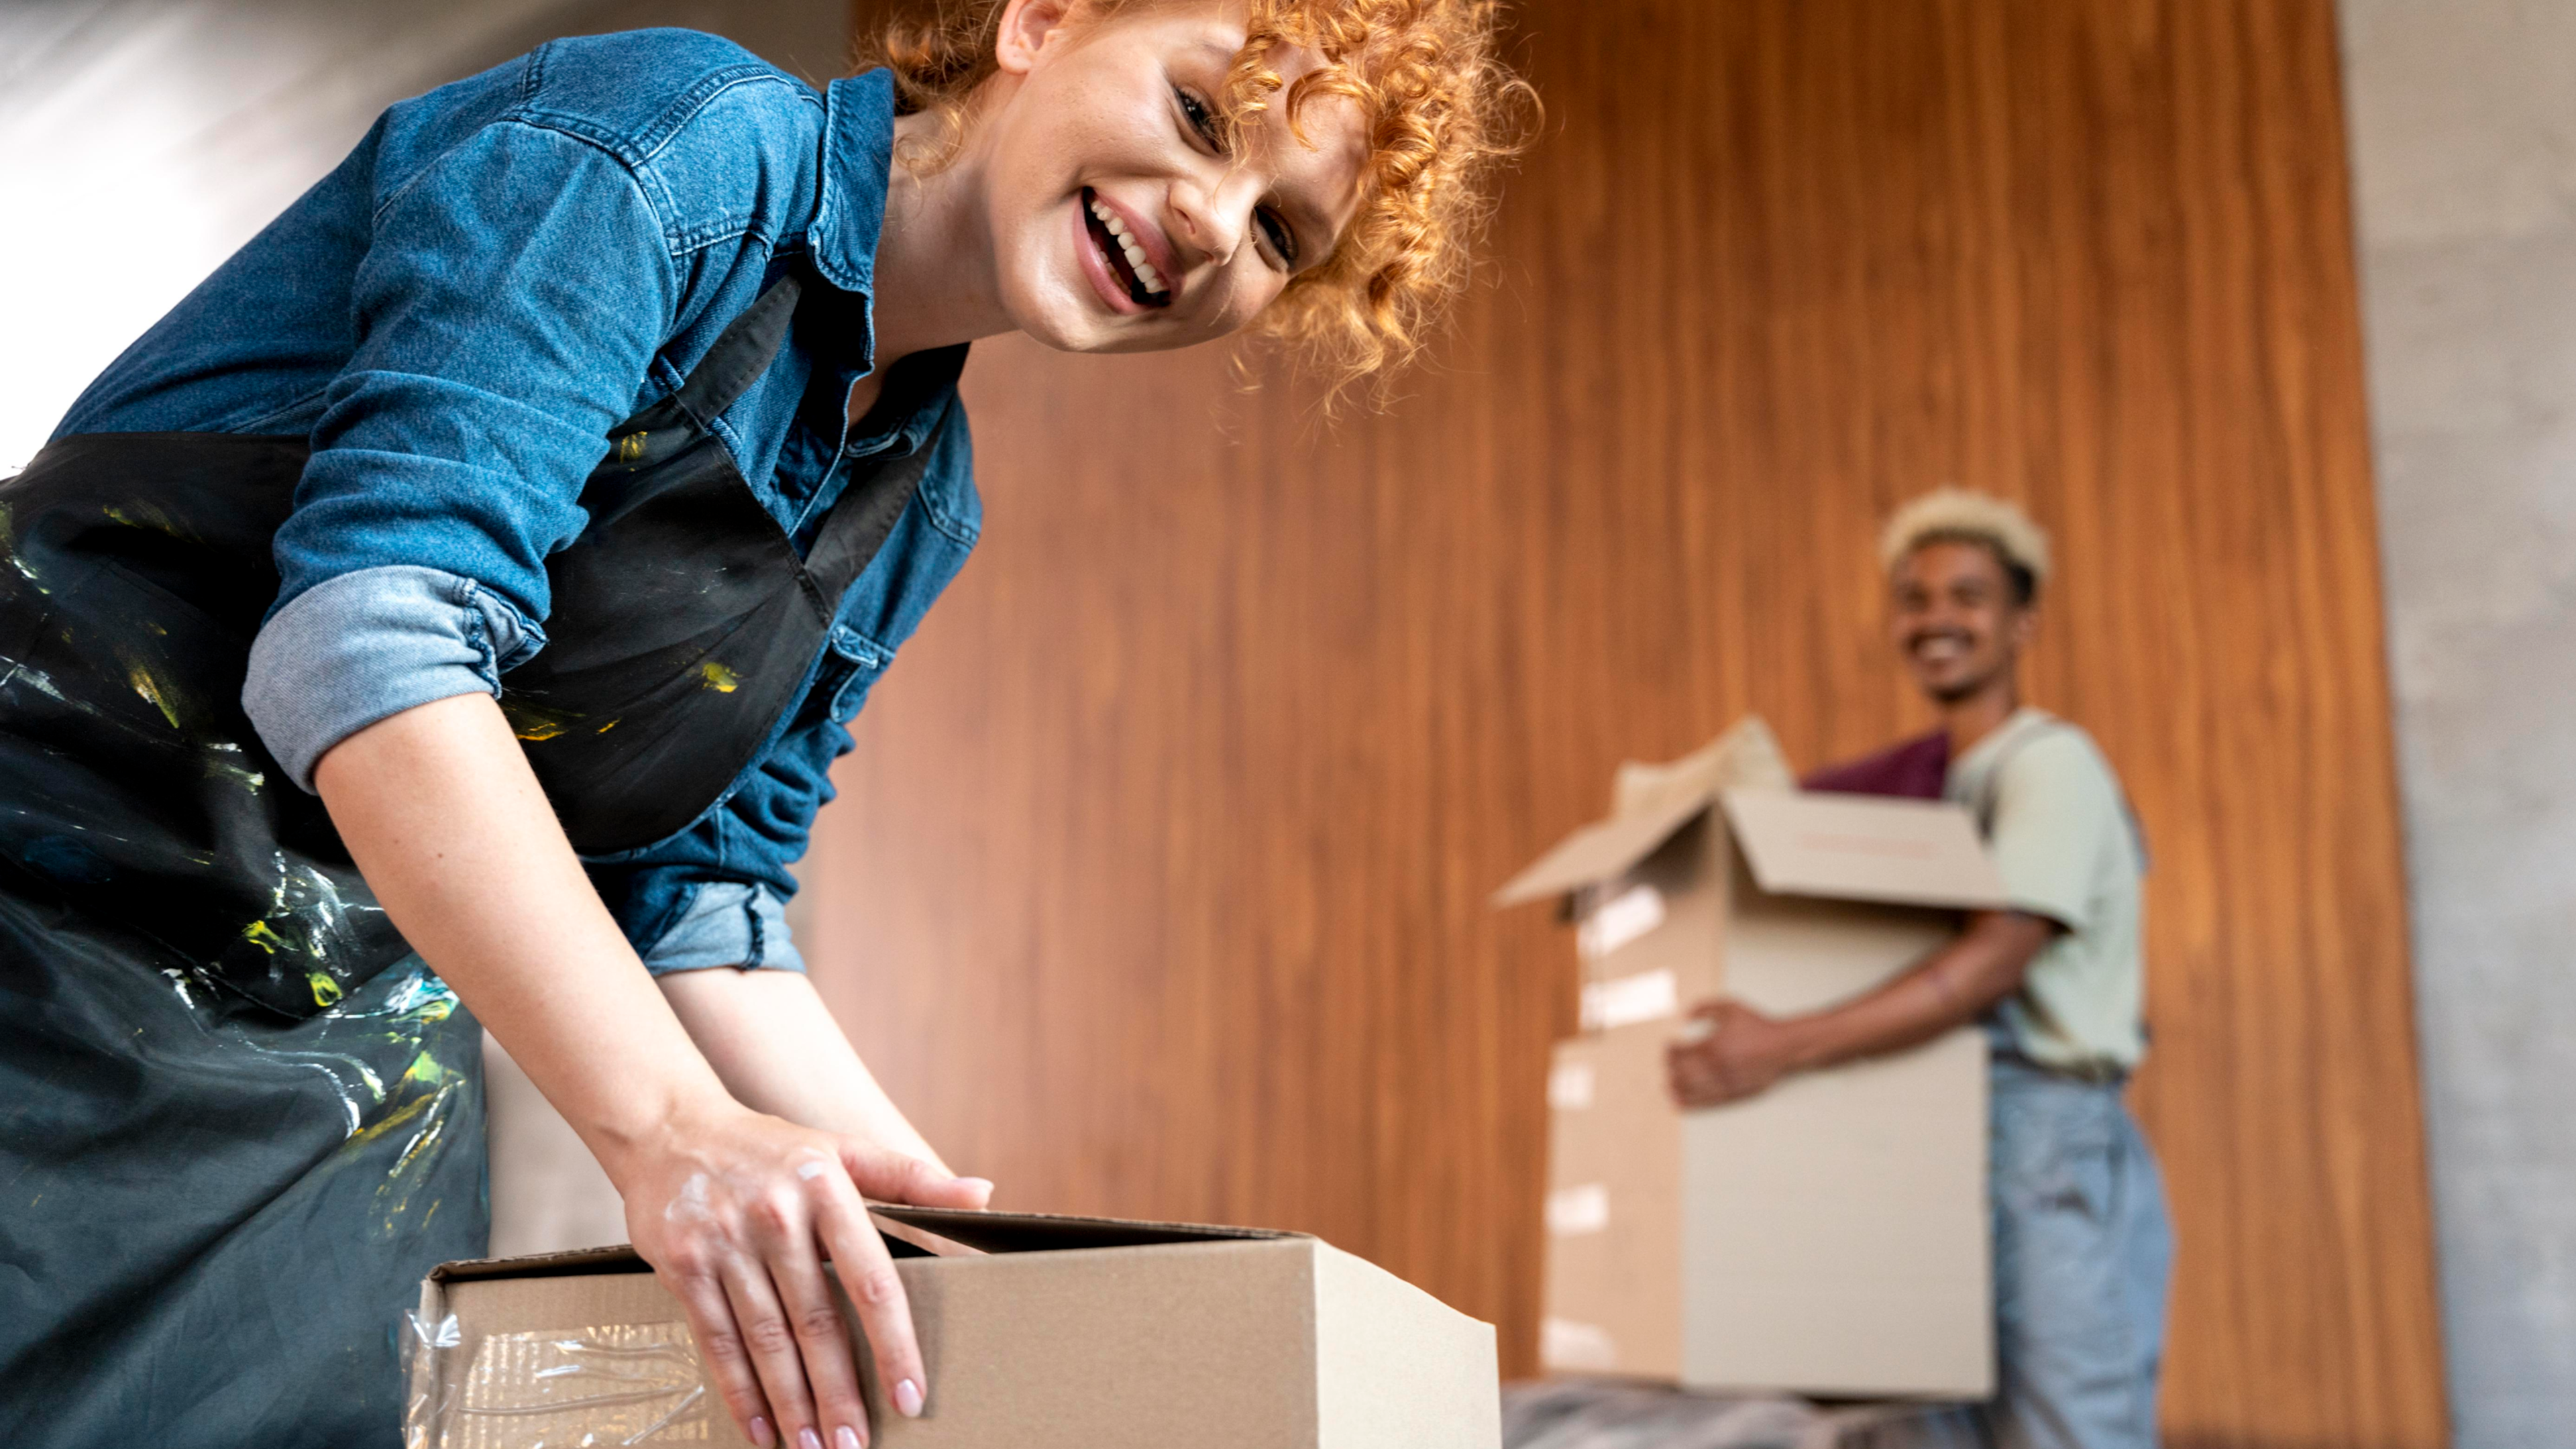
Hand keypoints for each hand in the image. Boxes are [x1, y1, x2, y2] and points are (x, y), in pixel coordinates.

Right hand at [611, 1101, 993, 1448]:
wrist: (671, 1130)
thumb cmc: (772, 1149)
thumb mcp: (844, 1149)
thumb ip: (913, 1178)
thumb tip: (984, 1195)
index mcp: (827, 1188)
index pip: (871, 1280)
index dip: (892, 1343)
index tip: (910, 1395)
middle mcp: (775, 1216)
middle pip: (816, 1322)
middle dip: (838, 1393)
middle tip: (856, 1446)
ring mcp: (725, 1242)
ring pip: (766, 1341)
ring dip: (791, 1404)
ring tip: (814, 1448)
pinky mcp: (683, 1265)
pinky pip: (717, 1341)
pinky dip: (739, 1392)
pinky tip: (760, 1429)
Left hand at [1666, 999, 1804, 1106]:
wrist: (1783, 1045)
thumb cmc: (1757, 1025)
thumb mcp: (1730, 1007)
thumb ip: (1704, 1008)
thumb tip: (1683, 1017)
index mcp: (1712, 1045)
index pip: (1680, 1053)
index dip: (1668, 1051)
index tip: (1668, 1046)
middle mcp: (1716, 1067)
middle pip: (1682, 1073)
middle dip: (1670, 1070)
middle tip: (1666, 1066)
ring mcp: (1725, 1082)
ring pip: (1691, 1090)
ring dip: (1675, 1090)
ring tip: (1666, 1088)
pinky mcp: (1734, 1093)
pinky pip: (1707, 1101)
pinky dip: (1690, 1103)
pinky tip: (1680, 1103)